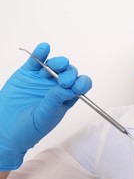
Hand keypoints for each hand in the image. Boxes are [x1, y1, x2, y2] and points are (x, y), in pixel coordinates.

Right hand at [0, 43, 91, 170]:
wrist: (5, 130)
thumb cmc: (29, 129)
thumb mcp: (45, 117)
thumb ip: (55, 101)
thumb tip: (68, 88)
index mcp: (66, 98)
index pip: (81, 85)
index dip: (81, 83)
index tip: (76, 86)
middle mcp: (57, 87)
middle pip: (69, 73)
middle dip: (69, 74)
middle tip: (63, 81)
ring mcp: (42, 79)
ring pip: (55, 65)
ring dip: (58, 62)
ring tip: (56, 65)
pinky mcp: (27, 74)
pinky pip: (35, 61)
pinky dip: (40, 53)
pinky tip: (44, 48)